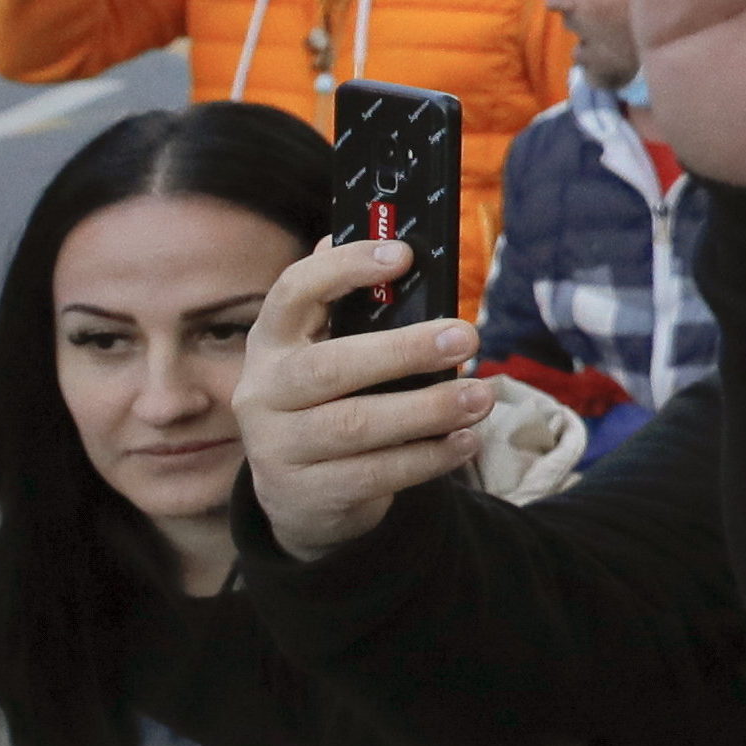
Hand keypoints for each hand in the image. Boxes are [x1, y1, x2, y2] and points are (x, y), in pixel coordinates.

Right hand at [237, 240, 489, 559]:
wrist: (299, 496)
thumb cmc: (329, 403)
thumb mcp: (329, 354)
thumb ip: (356, 312)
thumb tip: (396, 249)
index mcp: (271, 341)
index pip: (294, 291)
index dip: (343, 268)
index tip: (403, 255)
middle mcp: (264, 391)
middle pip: (329, 367)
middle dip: (402, 350)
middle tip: (466, 336)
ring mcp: (279, 446)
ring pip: (356, 426)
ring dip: (428, 410)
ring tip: (482, 397)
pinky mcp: (307, 492)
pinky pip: (375, 473)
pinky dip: (427, 458)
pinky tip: (464, 441)